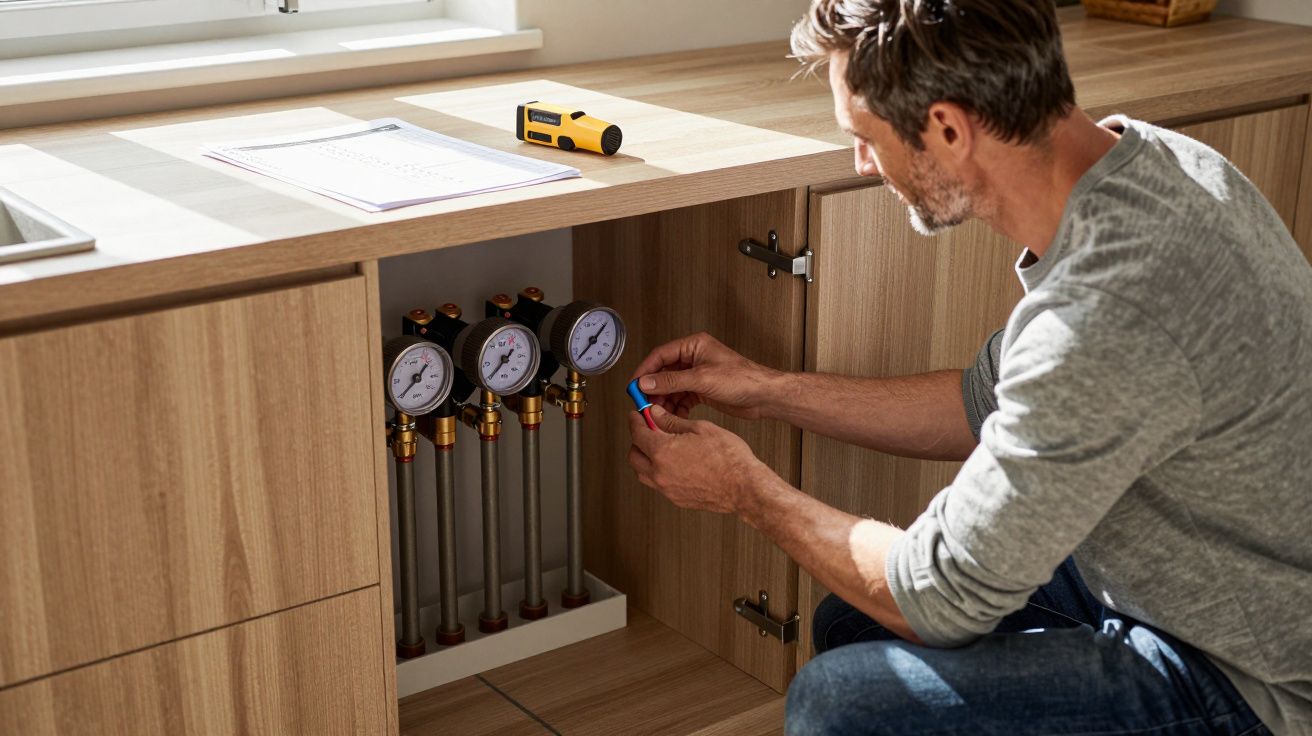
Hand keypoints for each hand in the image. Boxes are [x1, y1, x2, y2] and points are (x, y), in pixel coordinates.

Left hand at [626, 404, 769, 513]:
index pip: (637, 434)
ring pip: (642, 473)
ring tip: (659, 447)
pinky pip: (657, 484)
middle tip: (648, 429)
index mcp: (663, 452)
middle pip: (634, 455)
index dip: (635, 421)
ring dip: (645, 458)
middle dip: (637, 440)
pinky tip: (672, 463)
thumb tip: (656, 415)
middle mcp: (661, 473)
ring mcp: (667, 489)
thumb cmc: (729, 458)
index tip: (636, 415)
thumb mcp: (700, 428)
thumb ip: (672, 422)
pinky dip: (657, 472)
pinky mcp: (676, 499)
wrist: (744, 487)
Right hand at [630, 332, 781, 419]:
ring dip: (664, 400)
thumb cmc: (743, 379)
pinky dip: (676, 406)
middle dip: (653, 389)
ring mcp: (698, 374)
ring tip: (658, 413)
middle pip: (664, 372)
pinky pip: (682, 397)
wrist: (764, 396)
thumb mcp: (702, 379)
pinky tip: (673, 416)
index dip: (645, 371)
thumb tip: (647, 382)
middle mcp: (695, 358)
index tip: (634, 386)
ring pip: (672, 387)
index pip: (660, 355)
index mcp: (694, 346)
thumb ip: (671, 381)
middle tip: (644, 403)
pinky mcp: (703, 389)